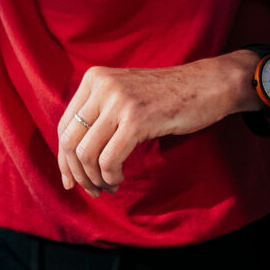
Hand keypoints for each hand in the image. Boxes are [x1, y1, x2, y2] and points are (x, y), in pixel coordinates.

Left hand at [56, 55, 254, 194]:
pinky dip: (110, 177)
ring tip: (109, 186)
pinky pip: (108, 159)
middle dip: (77, 174)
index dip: (64, 160)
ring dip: (95, 179)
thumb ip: (98, 114)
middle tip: (91, 190)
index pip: (64, 126)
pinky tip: (119, 180)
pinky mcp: (136, 119)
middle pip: (70, 141)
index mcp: (94, 79)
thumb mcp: (124, 96)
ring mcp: (119, 101)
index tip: (71, 180)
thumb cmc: (166, 98)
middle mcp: (102, 86)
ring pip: (86, 153)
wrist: (205, 85)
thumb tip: (72, 156)